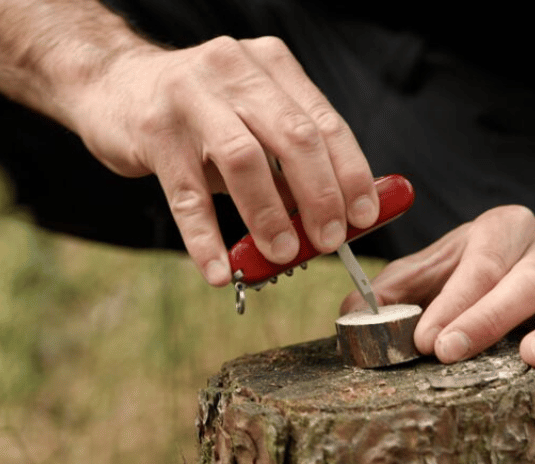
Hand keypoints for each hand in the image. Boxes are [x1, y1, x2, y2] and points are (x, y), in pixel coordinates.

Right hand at [63, 36, 378, 284]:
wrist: (113, 84)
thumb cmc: (201, 115)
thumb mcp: (253, 123)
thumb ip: (290, 166)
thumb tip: (334, 220)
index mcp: (272, 67)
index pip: (325, 123)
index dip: (351, 173)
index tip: (366, 216)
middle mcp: (235, 71)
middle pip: (294, 137)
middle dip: (320, 196)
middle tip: (330, 241)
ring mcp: (191, 96)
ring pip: (244, 160)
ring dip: (269, 215)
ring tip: (284, 255)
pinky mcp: (153, 130)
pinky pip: (186, 194)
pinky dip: (205, 238)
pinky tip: (217, 271)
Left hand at [340, 205, 534, 416]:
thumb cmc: (474, 264)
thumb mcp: (432, 263)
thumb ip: (394, 287)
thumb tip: (351, 318)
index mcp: (503, 231)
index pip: (480, 263)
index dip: (453, 301)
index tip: (423, 339)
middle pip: (526, 284)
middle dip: (487, 319)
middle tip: (449, 353)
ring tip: (534, 361)